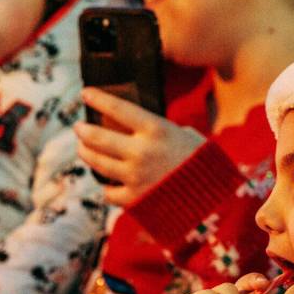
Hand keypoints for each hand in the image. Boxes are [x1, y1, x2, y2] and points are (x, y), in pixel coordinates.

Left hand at [74, 87, 204, 206]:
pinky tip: (107, 183)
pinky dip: (106, 187)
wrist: (215, 198)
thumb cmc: (202, 162)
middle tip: (78, 128)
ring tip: (83, 149)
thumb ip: (159, 130)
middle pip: (98, 138)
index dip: (98, 99)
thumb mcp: (185, 134)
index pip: (118, 109)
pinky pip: (108, 192)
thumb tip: (137, 126)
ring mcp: (135, 176)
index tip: (85, 94)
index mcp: (156, 130)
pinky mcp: (134, 199)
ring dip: (86, 154)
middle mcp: (141, 151)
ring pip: (97, 163)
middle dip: (83, 131)